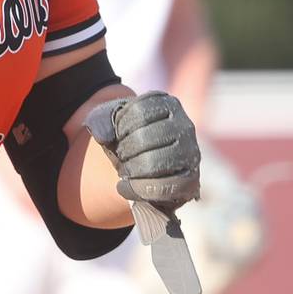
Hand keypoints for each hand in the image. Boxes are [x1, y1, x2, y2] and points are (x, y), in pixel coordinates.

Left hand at [84, 91, 200, 206]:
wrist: (144, 166)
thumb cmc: (127, 137)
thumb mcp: (111, 122)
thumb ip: (101, 120)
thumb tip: (103, 136)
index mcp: (168, 104)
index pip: (140, 111)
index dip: (120, 126)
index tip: (117, 135)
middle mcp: (185, 125)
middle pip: (145, 138)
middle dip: (125, 151)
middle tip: (120, 157)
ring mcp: (191, 153)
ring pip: (154, 162)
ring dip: (131, 169)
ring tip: (124, 170)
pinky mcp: (191, 180)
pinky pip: (164, 187)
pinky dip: (138, 189)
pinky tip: (124, 187)